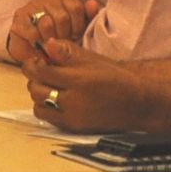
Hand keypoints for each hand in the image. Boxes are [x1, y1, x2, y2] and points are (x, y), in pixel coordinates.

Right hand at [0, 0, 99, 68]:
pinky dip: (37, 41)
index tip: (75, 35)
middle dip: (64, 35)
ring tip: (50, 42)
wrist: (33, 45)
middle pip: (62, 17)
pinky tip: (38, 42)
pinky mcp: (19, 16)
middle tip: (62, 41)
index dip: (78, 26)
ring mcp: (32, 5)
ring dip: (50, 39)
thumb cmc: (59, 35)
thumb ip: (89, 15)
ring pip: (47, 24)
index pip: (77, 8)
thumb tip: (93, 3)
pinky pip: (32, 31)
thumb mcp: (79, 26)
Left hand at [23, 40, 153, 130]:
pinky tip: (55, 100)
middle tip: (42, 73)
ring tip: (50, 87)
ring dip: (39, 95)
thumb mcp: (93, 60)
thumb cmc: (115, 77)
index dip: (33, 65)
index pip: (41, 72)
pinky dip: (46, 108)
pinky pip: (48, 118)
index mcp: (79, 80)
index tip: (36, 61)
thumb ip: (67, 52)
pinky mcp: (74, 127)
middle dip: (35, 79)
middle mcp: (74, 101)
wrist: (136, 102)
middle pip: (36, 90)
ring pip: (39, 106)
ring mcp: (73, 117)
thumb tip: (47, 44)